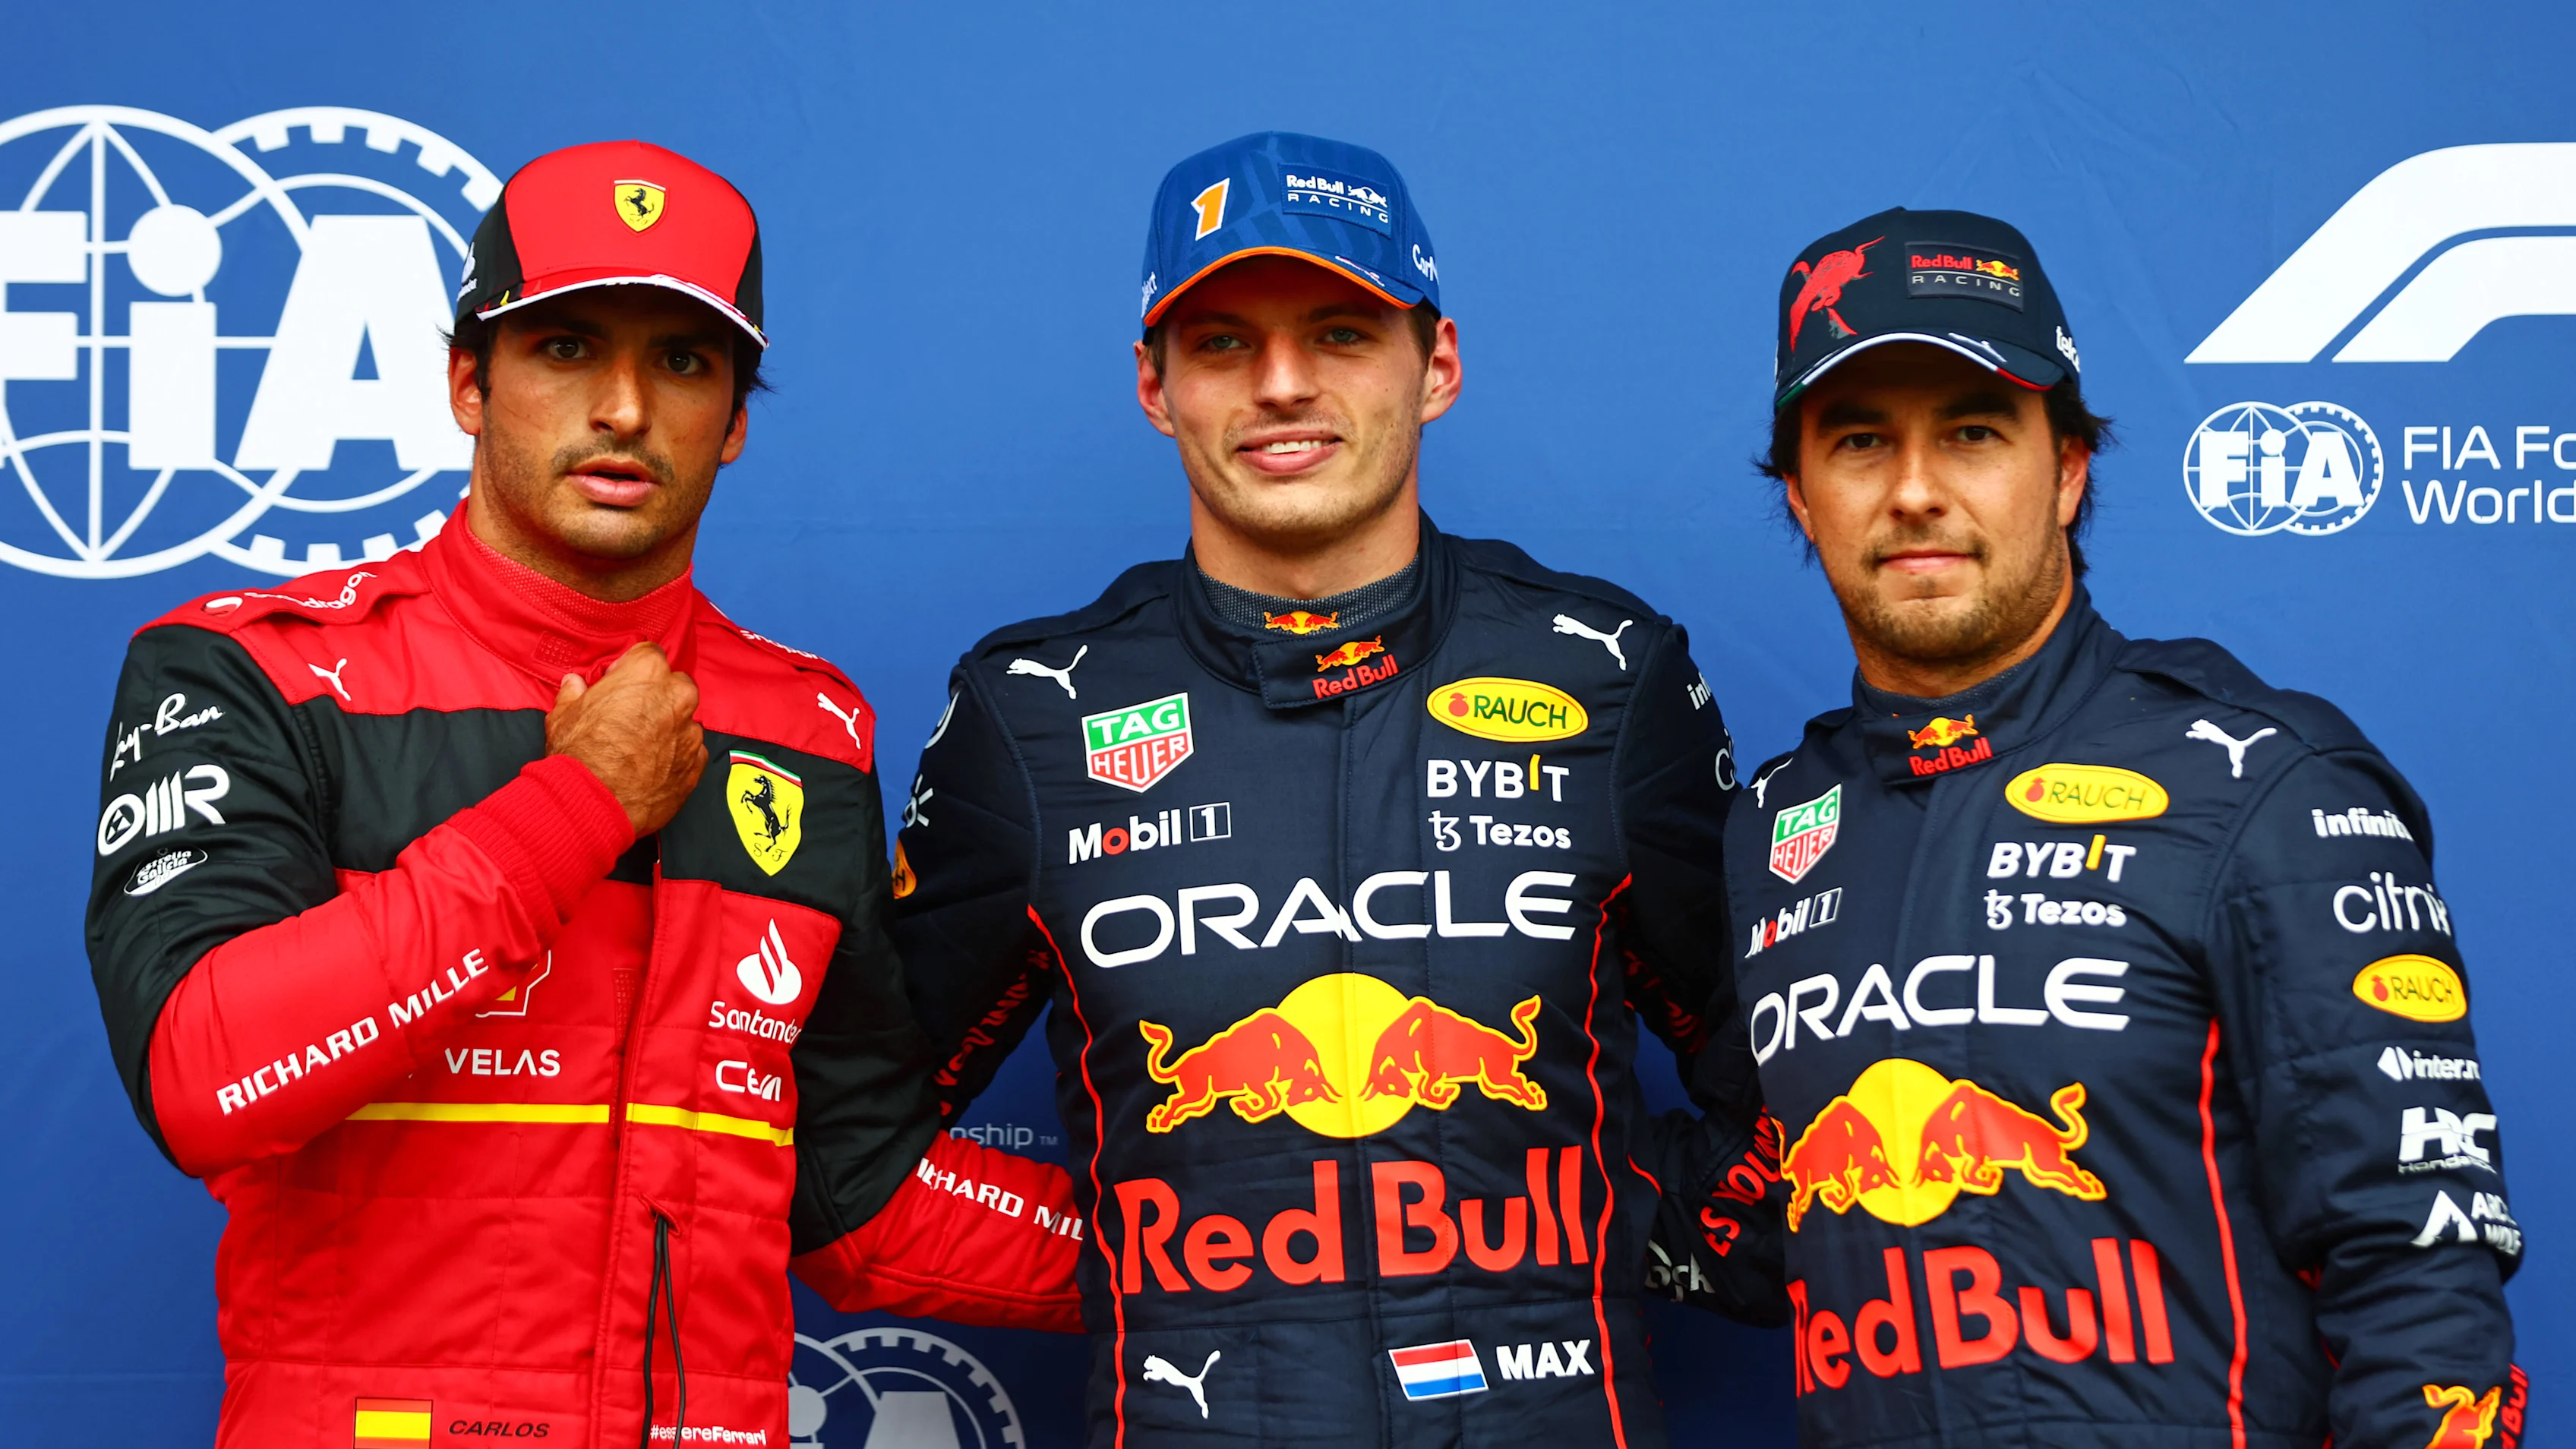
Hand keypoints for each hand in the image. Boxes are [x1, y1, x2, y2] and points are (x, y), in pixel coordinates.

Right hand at [545, 642, 705, 835]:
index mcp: (647, 673)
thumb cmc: (578, 755)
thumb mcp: (563, 715)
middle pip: (673, 684)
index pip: (647, 654)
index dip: (630, 670)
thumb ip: (573, 693)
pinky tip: (652, 767)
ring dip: (667, 727)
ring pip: (683, 719)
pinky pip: (690, 750)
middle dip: (655, 696)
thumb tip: (574, 684)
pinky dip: (675, 755)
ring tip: (639, 748)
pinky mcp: (698, 763)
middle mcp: (677, 696)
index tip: (619, 684)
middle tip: (630, 715)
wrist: (594, 804)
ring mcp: (691, 731)